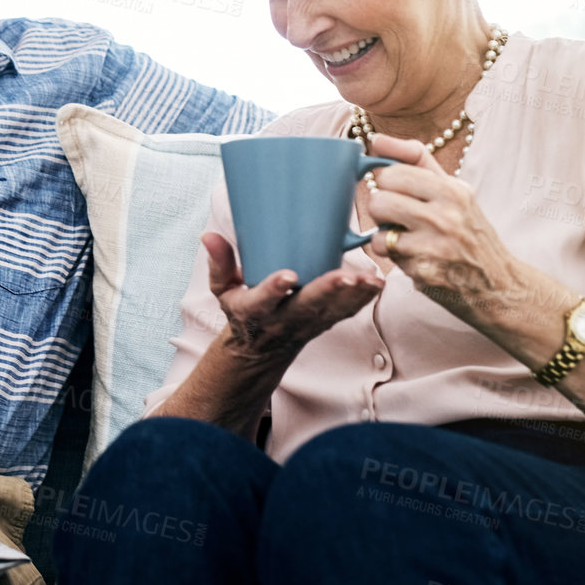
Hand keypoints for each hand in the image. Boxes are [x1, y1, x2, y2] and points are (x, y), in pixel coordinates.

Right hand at [203, 231, 383, 362]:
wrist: (259, 350)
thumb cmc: (241, 310)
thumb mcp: (223, 291)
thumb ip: (219, 263)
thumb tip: (208, 234)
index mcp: (254, 311)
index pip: (263, 301)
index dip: (274, 289)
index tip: (288, 276)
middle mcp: (282, 321)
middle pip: (307, 307)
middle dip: (327, 291)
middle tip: (346, 277)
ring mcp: (306, 325)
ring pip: (332, 311)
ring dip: (353, 296)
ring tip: (372, 281)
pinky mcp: (324, 323)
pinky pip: (345, 313)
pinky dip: (362, 300)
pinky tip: (377, 285)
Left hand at [358, 132, 525, 322]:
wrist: (498, 284)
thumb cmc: (469, 232)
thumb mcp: (454, 191)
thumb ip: (416, 160)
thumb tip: (376, 139)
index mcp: (452, 190)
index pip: (392, 172)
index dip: (387, 184)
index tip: (397, 192)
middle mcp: (446, 216)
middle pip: (379, 200)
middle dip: (382, 211)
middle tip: (399, 219)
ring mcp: (435, 247)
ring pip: (377, 233)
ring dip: (385, 238)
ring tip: (407, 240)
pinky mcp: (425, 273)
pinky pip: (388, 258)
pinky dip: (396, 259)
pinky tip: (417, 259)